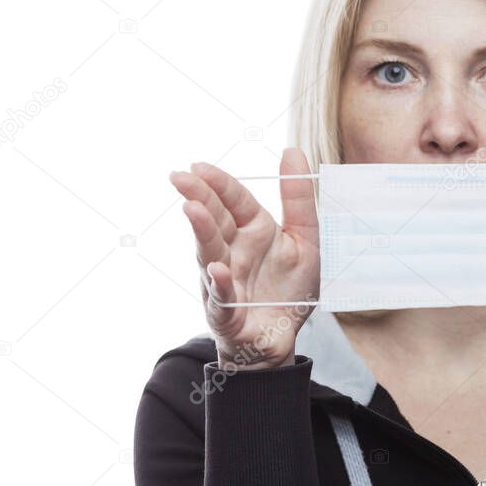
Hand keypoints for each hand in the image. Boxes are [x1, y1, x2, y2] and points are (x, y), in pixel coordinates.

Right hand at [169, 148, 319, 368]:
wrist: (283, 335)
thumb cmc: (289, 286)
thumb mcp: (306, 238)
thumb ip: (298, 198)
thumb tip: (291, 150)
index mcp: (254, 231)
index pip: (234, 200)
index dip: (219, 183)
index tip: (198, 165)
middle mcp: (234, 251)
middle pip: (215, 220)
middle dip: (199, 197)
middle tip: (180, 177)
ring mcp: (225, 280)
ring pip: (211, 252)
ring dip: (203, 232)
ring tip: (192, 210)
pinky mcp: (227, 311)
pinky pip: (222, 297)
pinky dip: (219, 284)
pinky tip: (218, 270)